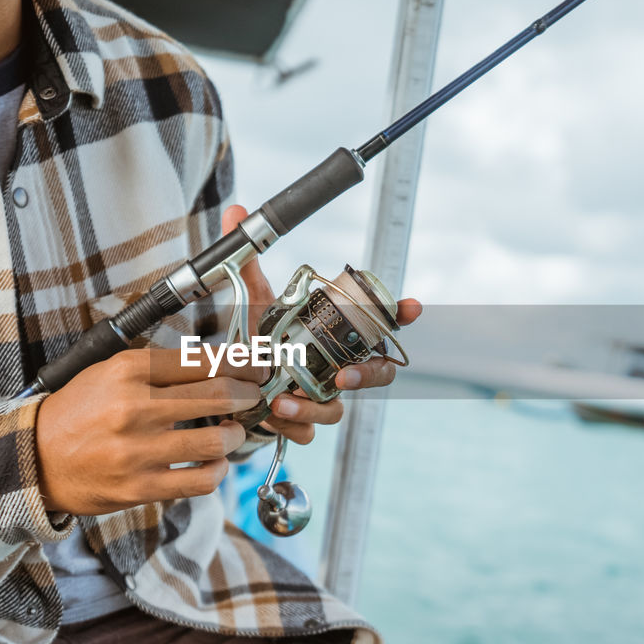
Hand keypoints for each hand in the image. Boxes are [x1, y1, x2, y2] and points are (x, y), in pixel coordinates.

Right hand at [35, 348, 264, 515]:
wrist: (35, 458)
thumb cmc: (80, 411)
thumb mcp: (111, 372)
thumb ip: (160, 367)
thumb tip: (220, 365)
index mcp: (129, 370)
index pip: (203, 359)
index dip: (242, 362)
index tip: (257, 366)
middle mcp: (135, 407)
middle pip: (220, 395)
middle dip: (249, 395)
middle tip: (255, 396)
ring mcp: (138, 451)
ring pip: (217, 441)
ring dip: (236, 435)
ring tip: (233, 432)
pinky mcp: (140, 487)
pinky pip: (200, 481)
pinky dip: (217, 471)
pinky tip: (215, 463)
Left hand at [221, 205, 423, 445]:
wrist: (232, 380)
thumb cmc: (255, 336)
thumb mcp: (252, 299)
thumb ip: (248, 261)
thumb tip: (237, 213)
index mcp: (337, 330)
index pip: (381, 320)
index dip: (402, 313)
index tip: (411, 307)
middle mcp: (339, 362)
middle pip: (380, 372)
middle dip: (370, 374)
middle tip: (344, 374)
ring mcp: (324, 393)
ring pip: (340, 408)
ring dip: (315, 406)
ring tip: (283, 402)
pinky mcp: (305, 419)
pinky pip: (311, 429)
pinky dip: (294, 425)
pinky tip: (272, 416)